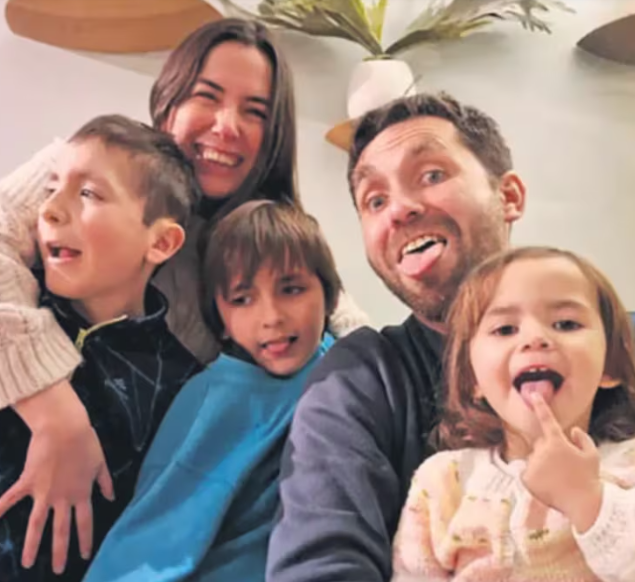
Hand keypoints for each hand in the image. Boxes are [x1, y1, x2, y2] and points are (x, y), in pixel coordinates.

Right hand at [3, 379, 113, 572]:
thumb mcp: (100, 463)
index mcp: (82, 493)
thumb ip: (105, 482)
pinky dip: (0, 508)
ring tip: (28, 563)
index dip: (85, 539)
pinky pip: (11, 497)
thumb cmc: (86, 442)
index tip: (84, 554)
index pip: (85, 522)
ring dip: (32, 545)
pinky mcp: (29, 482)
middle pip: (61, 530)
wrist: (64, 428)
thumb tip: (111, 497)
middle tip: (58, 571)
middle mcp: (63, 498)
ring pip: (37, 525)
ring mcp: (44, 492)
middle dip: (60, 552)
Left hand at [521, 393, 601, 532]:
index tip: (533, 395)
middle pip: (540, 444)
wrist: (582, 505)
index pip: (546, 419)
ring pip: (534, 459)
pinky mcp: (526, 478)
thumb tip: (573, 430)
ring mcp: (532, 465)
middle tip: (563, 465)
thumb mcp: (592, 456)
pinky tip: (548, 485)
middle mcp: (541, 451)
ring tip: (558, 478)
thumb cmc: (589, 478)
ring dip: (542, 465)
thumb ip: (583, 439)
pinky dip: (535, 477)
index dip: (540, 406)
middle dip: (548, 450)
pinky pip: (527, 472)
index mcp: (557, 442)